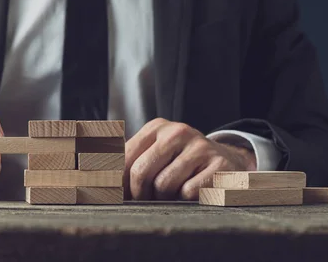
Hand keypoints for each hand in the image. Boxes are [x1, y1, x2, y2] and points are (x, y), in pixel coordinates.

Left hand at [125, 118, 255, 200]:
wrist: (227, 162)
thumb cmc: (182, 163)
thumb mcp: (157, 154)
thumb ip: (131, 162)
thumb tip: (100, 183)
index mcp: (157, 127)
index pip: (124, 156)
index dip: (118, 181)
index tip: (117, 197)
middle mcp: (178, 131)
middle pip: (141, 172)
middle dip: (140, 194)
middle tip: (147, 200)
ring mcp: (200, 147)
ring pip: (164, 185)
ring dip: (165, 198)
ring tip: (174, 193)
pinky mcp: (219, 165)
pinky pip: (188, 193)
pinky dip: (187, 200)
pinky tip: (194, 192)